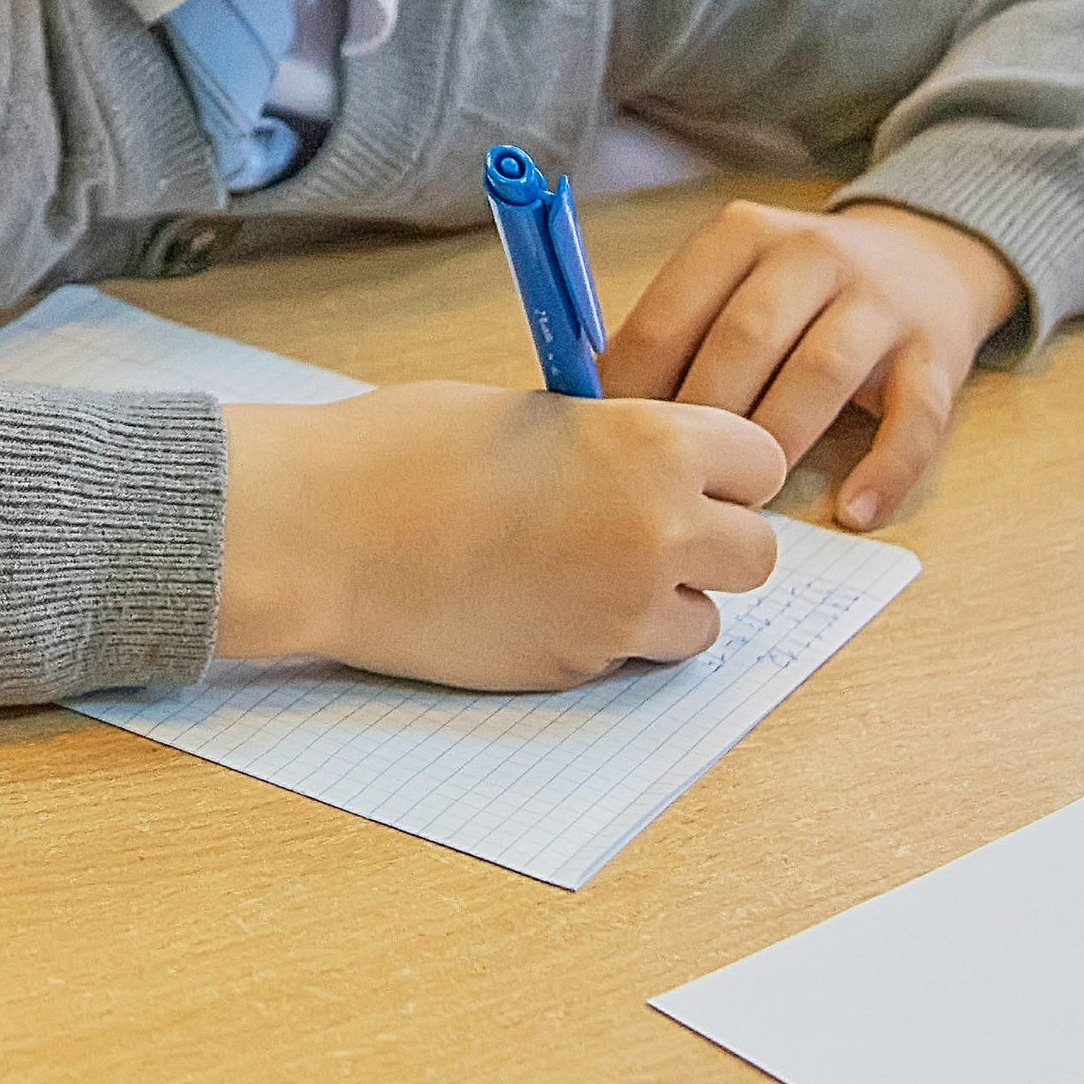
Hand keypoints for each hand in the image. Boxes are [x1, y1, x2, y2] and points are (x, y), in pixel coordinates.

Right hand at [219, 385, 784, 689]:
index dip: (725, 468)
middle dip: (713, 542)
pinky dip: (605, 636)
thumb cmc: (405, 450)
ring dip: (666, 600)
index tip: (689, 470)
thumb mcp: (532, 414)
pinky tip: (539, 600)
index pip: (761, 464)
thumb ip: (611, 440)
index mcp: (653, 446)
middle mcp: (657, 532)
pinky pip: (629, 657)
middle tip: (650, 526)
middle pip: (756, 555)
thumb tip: (651, 465)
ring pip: (703, 621)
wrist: (323, 532)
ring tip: (589, 568)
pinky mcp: (576, 669)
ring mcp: (620, 612)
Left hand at [606, 199, 1021, 531]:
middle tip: (680, 480)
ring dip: (779, 438)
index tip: (615, 442)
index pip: (675, 309)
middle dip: (706, 415)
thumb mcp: (734, 279)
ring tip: (751, 496)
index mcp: (744, 235)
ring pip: (823, 371)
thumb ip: (676, 327)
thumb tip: (593, 407)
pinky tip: (853, 511)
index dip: (638, 383)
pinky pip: (917, 417)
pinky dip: (886, 469)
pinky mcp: (938, 352)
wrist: (926, 260)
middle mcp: (814, 255)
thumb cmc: (797, 292)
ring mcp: (880, 301)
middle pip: (746, 338)